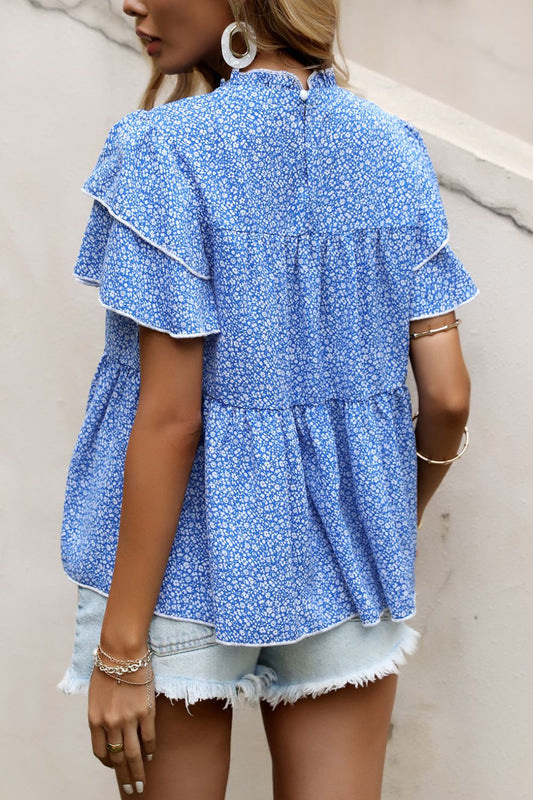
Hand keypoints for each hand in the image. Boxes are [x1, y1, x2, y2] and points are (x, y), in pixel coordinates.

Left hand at [88, 656, 155, 794]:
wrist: (122, 651)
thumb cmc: (107, 667)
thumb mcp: (95, 695)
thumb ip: (101, 714)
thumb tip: (110, 729)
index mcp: (95, 720)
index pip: (101, 751)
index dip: (109, 762)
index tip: (115, 766)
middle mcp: (110, 723)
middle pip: (118, 758)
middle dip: (125, 776)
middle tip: (132, 788)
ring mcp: (128, 719)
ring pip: (133, 753)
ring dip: (138, 771)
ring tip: (142, 783)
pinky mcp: (145, 711)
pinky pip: (149, 737)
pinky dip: (150, 749)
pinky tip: (151, 755)